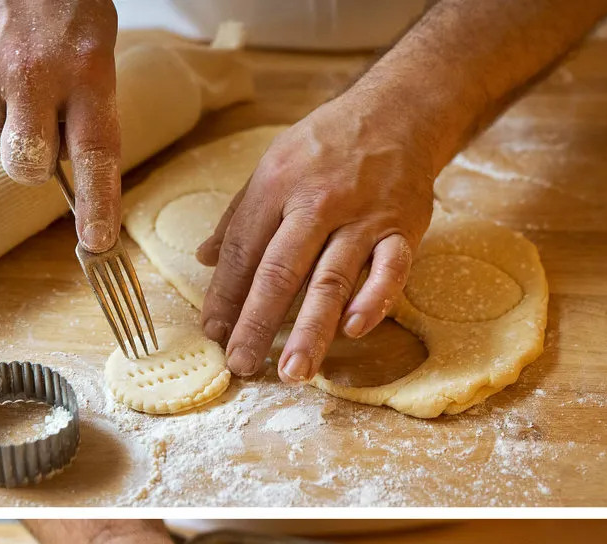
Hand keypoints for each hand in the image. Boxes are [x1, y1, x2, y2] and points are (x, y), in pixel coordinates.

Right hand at [0, 0, 120, 250]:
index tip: (96, 241)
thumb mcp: (93, 46)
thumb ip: (84, 108)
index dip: (98, 205)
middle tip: (36, 132)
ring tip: (8, 74)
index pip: (96, 156)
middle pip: (26, 167)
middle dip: (32, 163)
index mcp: (86, 70)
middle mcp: (32, 74)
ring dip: (1, 123)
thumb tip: (70, 174)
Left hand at [196, 78, 436, 382]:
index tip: (213, 334)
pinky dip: (374, 299)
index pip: (243, 250)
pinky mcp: (404, 227)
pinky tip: (353, 330)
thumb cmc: (328, 144)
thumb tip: (202, 259)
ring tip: (294, 370)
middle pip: (281, 271)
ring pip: (333, 279)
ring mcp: (363, 217)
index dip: (225, 296)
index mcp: (277, 186)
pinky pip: (390, 269)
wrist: (400, 109)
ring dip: (312, 329)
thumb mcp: (275, 164)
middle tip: (242, 365)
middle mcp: (318, 202)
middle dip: (257, 322)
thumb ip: (240, 216)